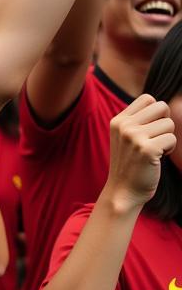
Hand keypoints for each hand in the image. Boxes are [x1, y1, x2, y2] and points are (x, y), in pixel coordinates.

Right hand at [105, 94, 176, 210]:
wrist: (123, 191)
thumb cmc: (131, 163)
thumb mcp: (127, 137)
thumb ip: (139, 120)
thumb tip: (163, 106)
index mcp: (118, 120)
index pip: (148, 98)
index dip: (156, 112)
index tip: (149, 129)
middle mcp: (124, 126)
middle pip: (162, 107)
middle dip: (165, 123)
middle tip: (154, 139)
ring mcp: (134, 137)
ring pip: (169, 124)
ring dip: (167, 138)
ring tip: (153, 151)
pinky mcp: (146, 149)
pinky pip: (172, 139)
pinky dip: (169, 149)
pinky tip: (156, 158)